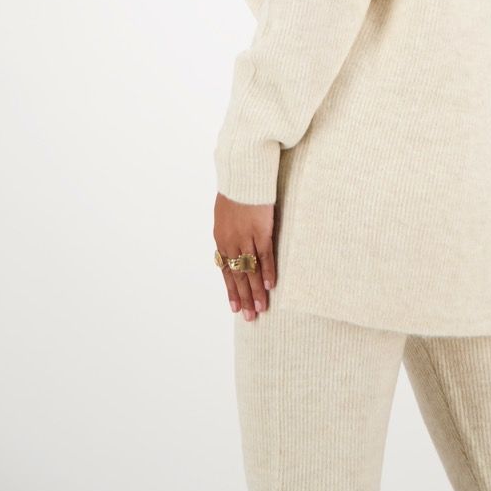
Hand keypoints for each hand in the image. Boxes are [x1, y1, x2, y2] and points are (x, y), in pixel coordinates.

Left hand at [214, 193, 276, 319]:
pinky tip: (270, 286)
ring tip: (261, 309)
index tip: (235, 307)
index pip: (226, 271)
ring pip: (250, 270)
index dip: (231, 290)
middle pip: (238, 276)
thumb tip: (232, 247)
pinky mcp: (261, 230)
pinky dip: (267, 271)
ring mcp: (246, 237)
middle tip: (250, 317)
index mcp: (221, 239)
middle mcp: (231, 242)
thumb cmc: (235, 190)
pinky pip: (264, 256)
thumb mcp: (225, 215)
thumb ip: (228, 233)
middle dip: (243, 297)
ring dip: (256, 291)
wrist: (242, 173)